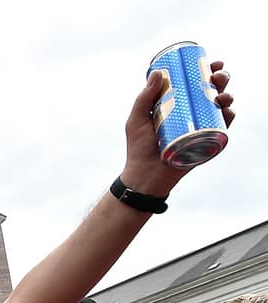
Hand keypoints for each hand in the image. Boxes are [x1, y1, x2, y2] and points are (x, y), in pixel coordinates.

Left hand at [121, 61, 233, 196]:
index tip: (213, 63)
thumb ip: (144, 97)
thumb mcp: (137, 119)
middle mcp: (192, 115)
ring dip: (227, 97)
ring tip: (221, 96)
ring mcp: (200, 129)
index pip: (196, 84)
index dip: (208, 72)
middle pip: (212, 93)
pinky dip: (228, 119)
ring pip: (221, 108)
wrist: (144, 176)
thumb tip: (158, 72)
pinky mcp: (206, 144)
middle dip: (221, 80)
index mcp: (178, 106)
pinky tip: (227, 112)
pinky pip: (223, 129)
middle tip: (218, 77)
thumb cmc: (138, 148)